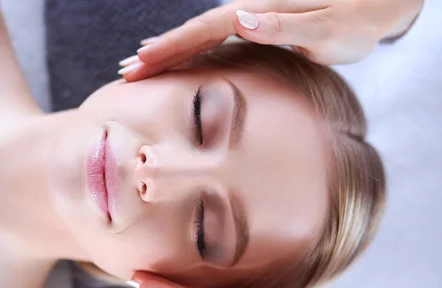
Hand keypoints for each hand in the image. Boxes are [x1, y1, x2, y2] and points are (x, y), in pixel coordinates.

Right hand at [118, 0, 423, 79]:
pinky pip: (212, 41)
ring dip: (166, 52)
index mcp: (258, 11)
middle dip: (156, 53)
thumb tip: (241, 19)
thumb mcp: (328, 27)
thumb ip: (286, 25)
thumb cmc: (356, 21)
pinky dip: (188, 52)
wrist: (374, 8)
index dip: (169, 48)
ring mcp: (250, 18)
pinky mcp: (255, 27)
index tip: (138, 64)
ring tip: (136, 67)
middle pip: (192, 32)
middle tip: (122, 72)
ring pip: (198, 36)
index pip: (203, 31)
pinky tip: (176, 60)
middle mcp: (248, 11)